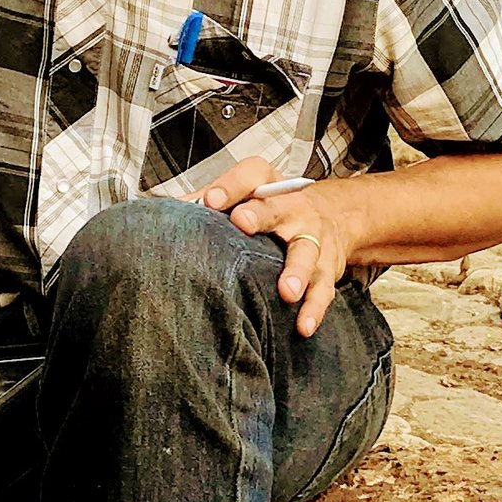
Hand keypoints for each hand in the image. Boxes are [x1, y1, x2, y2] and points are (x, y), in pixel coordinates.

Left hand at [198, 159, 362, 338]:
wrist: (336, 216)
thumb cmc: (276, 209)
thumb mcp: (249, 196)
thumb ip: (209, 202)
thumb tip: (166, 214)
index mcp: (270, 188)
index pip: (251, 176)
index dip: (230, 185)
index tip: (209, 200)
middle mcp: (294, 210)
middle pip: (278, 209)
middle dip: (261, 215)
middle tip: (242, 222)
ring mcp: (314, 239)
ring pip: (306, 253)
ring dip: (297, 272)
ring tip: (287, 292)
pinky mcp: (328, 268)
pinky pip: (323, 289)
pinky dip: (314, 308)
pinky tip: (303, 325)